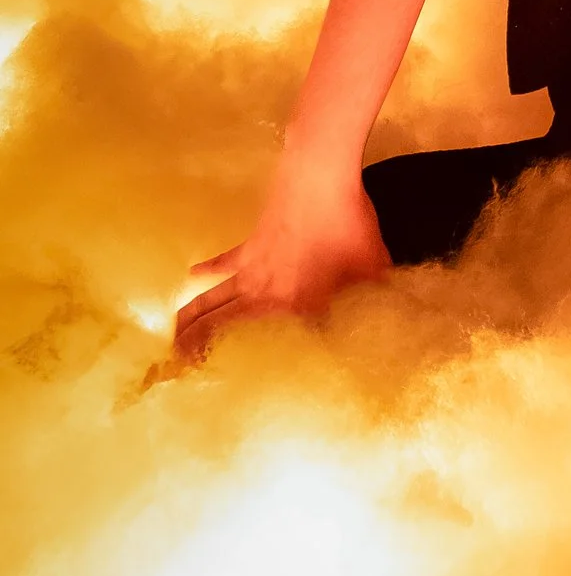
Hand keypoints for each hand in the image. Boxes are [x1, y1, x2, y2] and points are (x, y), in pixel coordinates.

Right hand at [172, 165, 391, 361]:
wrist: (319, 179)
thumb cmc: (348, 226)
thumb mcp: (373, 269)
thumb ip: (377, 299)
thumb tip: (396, 319)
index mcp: (291, 311)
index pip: (258, 352)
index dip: (236, 374)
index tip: (217, 396)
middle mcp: (262, 297)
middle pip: (218, 331)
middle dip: (193, 356)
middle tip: (171, 376)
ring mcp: (250, 271)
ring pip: (210, 303)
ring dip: (189, 323)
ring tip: (169, 343)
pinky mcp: (247, 246)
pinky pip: (220, 265)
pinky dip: (205, 273)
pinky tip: (189, 278)